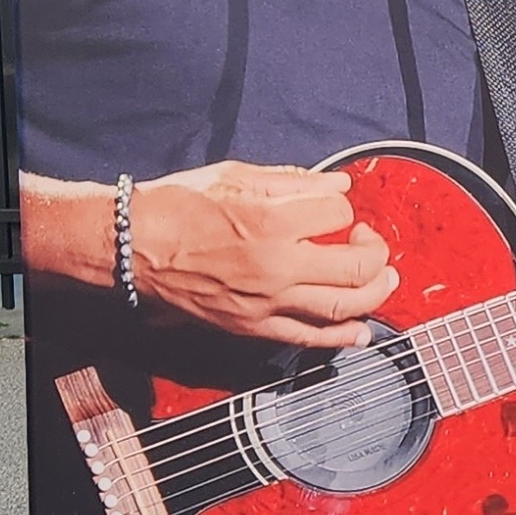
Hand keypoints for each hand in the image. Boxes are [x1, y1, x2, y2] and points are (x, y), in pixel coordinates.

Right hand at [130, 162, 400, 345]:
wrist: (132, 247)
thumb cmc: (177, 206)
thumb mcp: (235, 175)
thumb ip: (293, 181)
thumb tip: (339, 183)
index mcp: (270, 221)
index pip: (337, 212)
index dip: (342, 205)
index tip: (333, 204)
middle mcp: (275, 266)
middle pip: (357, 265)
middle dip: (376, 250)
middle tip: (370, 240)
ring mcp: (266, 302)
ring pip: (345, 306)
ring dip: (375, 292)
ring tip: (383, 278)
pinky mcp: (253, 326)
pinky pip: (310, 338)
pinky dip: (343, 337)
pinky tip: (360, 330)